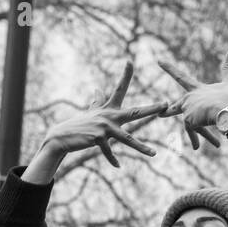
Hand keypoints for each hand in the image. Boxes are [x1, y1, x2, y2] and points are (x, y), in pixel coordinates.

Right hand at [40, 62, 166, 167]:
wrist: (62, 137)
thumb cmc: (79, 125)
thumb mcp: (90, 112)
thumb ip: (97, 101)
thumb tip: (99, 89)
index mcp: (108, 108)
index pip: (120, 89)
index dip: (125, 75)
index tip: (130, 61)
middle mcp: (109, 115)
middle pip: (135, 112)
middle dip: (151, 109)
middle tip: (165, 104)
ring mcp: (104, 127)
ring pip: (128, 139)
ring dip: (142, 147)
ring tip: (154, 153)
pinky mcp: (98, 139)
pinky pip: (109, 151)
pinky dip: (113, 159)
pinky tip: (118, 166)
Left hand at [158, 50, 227, 149]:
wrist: (227, 109)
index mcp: (196, 89)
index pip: (181, 77)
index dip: (170, 68)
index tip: (159, 61)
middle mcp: (189, 98)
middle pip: (176, 105)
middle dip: (167, 110)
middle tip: (159, 113)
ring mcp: (187, 109)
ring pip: (187, 124)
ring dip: (192, 135)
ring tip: (192, 144)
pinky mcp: (188, 119)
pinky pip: (191, 132)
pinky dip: (194, 140)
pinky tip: (197, 147)